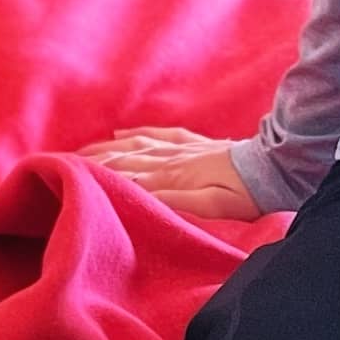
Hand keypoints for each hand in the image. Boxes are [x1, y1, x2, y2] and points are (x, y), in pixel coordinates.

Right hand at [79, 125, 261, 219]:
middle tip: (61, 164)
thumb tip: (137, 194)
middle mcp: (172, 158)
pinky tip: (119, 134)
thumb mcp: (213, 206)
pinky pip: (159, 135)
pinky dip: (136, 134)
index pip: (125, 176)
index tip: (66, 177)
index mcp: (173, 176)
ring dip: (107, 148)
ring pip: (136, 145)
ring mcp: (184, 148)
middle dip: (92, 161)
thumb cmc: (247, 195)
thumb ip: (175, 200)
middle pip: (124, 158)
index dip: (96, 176)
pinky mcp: (196, 143)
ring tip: (80, 152)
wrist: (278, 166)